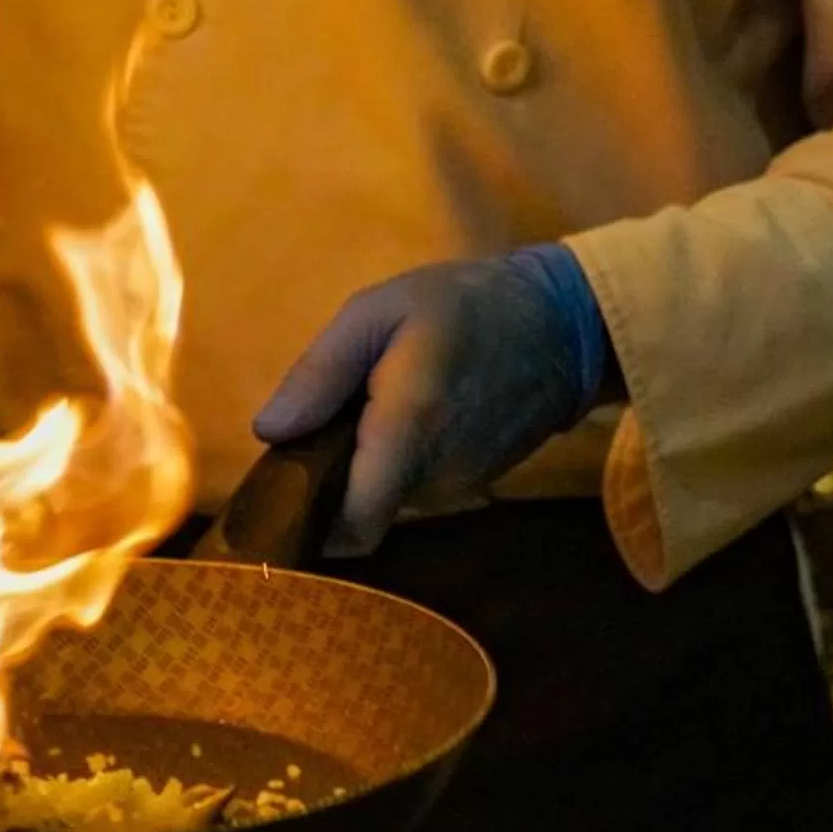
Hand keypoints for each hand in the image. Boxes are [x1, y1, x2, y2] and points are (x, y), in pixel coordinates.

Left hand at [253, 246, 613, 556]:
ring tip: (372, 399)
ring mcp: (460, 485)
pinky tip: (410, 408)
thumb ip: (321, 371)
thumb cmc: (464, 305)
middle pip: (359, 507)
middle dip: (330, 474)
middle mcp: (435, 475)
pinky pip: (415, 482)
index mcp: (408, 432)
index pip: (352, 526)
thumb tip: (269, 432)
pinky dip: (398, 457)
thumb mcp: (378, 310)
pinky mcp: (474, 481)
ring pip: (386, 494)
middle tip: (327, 413)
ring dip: (366, 461)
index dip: (309, 523)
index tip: (280, 487)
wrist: (563, 324)